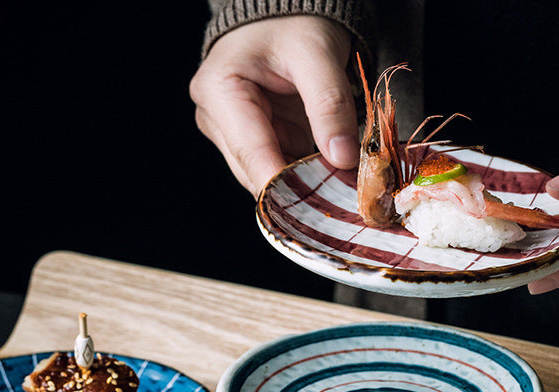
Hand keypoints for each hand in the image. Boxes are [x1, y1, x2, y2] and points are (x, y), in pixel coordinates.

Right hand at [189, 17, 357, 195]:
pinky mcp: (249, 143)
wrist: (286, 15)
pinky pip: (276, 170)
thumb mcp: (316, 53)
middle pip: (255, 172)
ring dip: (300, 185)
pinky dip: (301, 177)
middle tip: (340, 195)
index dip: (283, 184)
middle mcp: (215, 118)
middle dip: (296, 187)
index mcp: (218, 90)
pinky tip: (326, 177)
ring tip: (337, 185)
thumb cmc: (292, 22)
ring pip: (265, 177)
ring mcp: (229, 134)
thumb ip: (329, 104)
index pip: (251, 152)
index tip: (316, 205)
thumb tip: (343, 158)